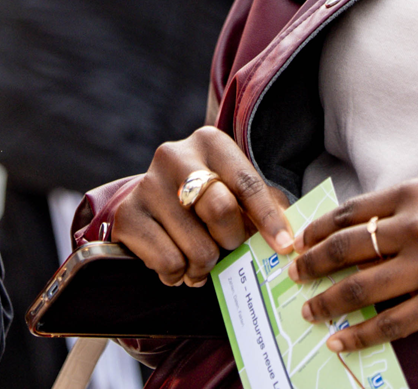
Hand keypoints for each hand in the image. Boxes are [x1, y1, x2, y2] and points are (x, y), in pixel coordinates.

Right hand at [112, 127, 296, 286]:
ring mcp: (147, 185)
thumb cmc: (205, 197)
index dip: (269, 219)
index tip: (286, 246)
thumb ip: (263, 207)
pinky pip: (169, 263)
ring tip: (200, 260)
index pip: (247, 183)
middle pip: (220, 210)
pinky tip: (177, 262)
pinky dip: (179, 275)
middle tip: (227, 248)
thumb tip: (289, 241)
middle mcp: (174, 156)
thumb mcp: (235, 189)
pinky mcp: (128, 216)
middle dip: (231, 241)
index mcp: (209, 142)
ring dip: (205, 266)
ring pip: (197, 247)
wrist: (151, 200)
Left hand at [289, 178, 417, 350]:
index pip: (351, 211)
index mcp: (416, 194)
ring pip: (361, 287)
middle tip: (293, 274)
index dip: (318, 229)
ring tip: (308, 309)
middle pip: (347, 248)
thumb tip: (363, 233)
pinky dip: (359, 334)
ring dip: (327, 300)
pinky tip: (340, 339)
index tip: (299, 240)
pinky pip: (389, 323)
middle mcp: (417, 227)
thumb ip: (408, 208)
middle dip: (312, 264)